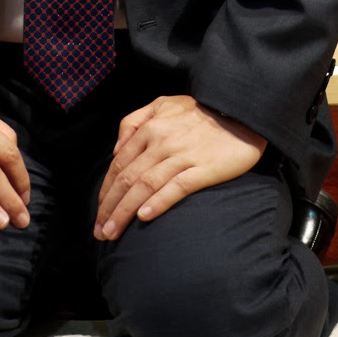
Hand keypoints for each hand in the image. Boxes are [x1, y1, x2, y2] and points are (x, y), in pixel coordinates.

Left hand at [94, 95, 265, 240]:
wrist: (240, 111)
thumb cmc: (200, 110)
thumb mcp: (162, 103)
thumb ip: (135, 121)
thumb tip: (116, 149)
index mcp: (150, 128)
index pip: (119, 164)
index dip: (106, 191)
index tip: (98, 212)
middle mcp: (161, 142)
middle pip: (127, 178)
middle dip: (109, 208)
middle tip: (99, 232)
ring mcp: (182, 156)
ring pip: (145, 186)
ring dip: (125, 211)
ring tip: (112, 233)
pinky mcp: (203, 169)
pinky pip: (176, 188)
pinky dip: (158, 202)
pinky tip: (145, 217)